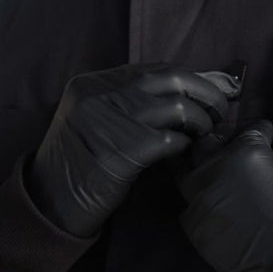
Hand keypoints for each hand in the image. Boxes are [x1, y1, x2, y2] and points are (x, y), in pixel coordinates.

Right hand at [27, 64, 241, 238]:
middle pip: (172, 78)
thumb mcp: (90, 118)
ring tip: (206, 132)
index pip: (153, 69)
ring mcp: (113, 120)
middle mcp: (100, 94)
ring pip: (179, 107)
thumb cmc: (77, 164)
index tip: (209, 88)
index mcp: (91, 83)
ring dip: (201, 121)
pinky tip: (185, 152)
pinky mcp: (125, 151)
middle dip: (206, 91)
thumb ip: (123, 100)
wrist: (51, 202)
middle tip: (221, 107)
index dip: (188, 78)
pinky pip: (174, 141)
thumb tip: (179, 92)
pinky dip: (186, 146)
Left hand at [173, 114, 272, 271]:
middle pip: (205, 147)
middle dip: (223, 144)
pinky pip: (190, 211)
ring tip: (225, 180)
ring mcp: (202, 206)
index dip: (262, 131)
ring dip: (204, 173)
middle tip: (241, 153)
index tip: (269, 136)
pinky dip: (203, 205)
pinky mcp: (199, 235)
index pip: (248, 129)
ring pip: (187, 177)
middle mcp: (214, 174)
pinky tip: (222, 209)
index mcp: (243, 151)